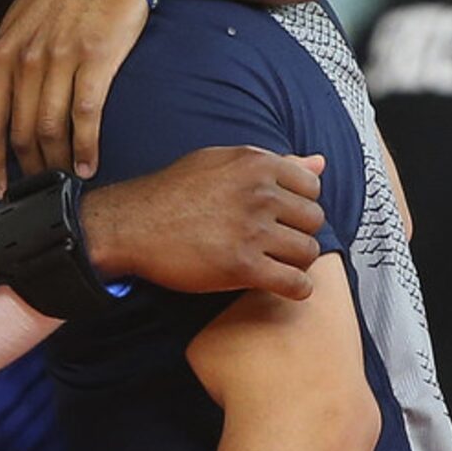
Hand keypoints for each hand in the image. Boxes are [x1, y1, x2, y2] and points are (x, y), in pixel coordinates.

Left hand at [0, 0, 148, 198]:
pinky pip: (85, 116)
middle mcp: (27, 59)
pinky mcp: (96, 60)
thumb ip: (4, 50)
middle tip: (38, 189)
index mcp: (4, 51)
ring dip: (56, 164)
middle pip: (18, 133)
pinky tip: (88, 164)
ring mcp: (60, 60)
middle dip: (27, 169)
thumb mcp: (19, 15)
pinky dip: (85, 147)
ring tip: (64, 181)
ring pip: (49, 130)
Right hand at [81, 146, 325, 301]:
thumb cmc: (171, 193)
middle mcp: (259, 193)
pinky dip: (295, 289)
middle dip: (297, 232)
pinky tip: (278, 285)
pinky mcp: (243, 267)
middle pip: (313, 219)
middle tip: (274, 242)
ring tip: (273, 263)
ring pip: (308, 252)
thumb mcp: (221, 161)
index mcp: (256, 163)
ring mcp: (252, 230)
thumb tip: (319, 162)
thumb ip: (275, 162)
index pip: (312, 186)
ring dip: (294, 261)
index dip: (297, 204)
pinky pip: (295, 283)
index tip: (280, 216)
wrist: (132, 225)